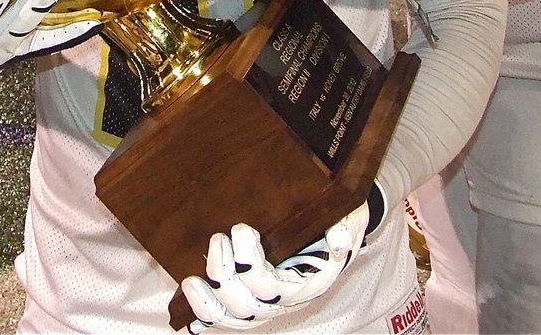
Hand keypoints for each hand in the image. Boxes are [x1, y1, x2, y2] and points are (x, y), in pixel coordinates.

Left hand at [181, 200, 371, 331]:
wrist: (338, 228)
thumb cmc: (340, 223)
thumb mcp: (351, 219)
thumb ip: (346, 230)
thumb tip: (338, 245)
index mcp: (307, 284)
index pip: (272, 287)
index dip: (249, 264)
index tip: (240, 229)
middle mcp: (286, 300)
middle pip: (248, 305)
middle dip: (224, 275)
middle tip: (217, 240)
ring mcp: (269, 305)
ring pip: (235, 319)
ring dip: (209, 305)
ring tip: (191, 282)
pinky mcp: (256, 302)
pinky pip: (230, 322)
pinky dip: (209, 321)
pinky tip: (190, 320)